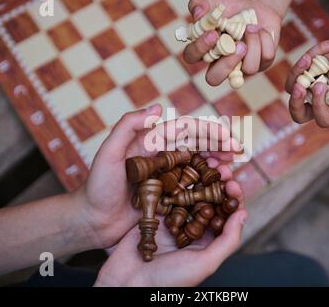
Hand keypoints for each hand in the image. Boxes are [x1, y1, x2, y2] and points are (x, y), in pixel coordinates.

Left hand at [74, 104, 241, 248]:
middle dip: (219, 147)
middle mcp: (163, 157)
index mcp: (152, 142)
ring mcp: (167, 177)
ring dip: (217, 166)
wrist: (91, 220)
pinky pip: (192, 188)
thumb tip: (157, 109)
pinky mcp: (169, 197)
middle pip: (198, 146)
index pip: (186, 130)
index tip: (227, 138)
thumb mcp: (109, 153)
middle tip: (237, 154)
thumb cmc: (97, 186)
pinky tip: (220, 190)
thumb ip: (128, 127)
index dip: (209, 131)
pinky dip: (208, 186)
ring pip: (198, 166)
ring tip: (231, 172)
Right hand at [94, 164, 245, 286]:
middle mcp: (192, 228)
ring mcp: (173, 219)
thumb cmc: (169, 280)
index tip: (232, 182)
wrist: (128, 283)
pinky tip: (180, 167)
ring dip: (198, 177)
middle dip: (216, 182)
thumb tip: (243, 213)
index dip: (232, 197)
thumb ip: (227, 241)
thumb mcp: (205, 263)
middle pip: (209, 199)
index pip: (225, 214)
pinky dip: (174, 180)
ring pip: (190, 193)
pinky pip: (168, 193)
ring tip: (204, 162)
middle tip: (220, 167)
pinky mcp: (156, 213)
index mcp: (207, 241)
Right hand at [183, 0, 281, 85]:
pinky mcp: (260, 64)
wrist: (257, 6)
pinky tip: (261, 31)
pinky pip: (265, 58)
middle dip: (226, 64)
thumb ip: (202, 5)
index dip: (199, 49)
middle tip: (238, 45)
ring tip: (252, 28)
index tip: (213, 34)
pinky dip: (265, 39)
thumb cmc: (232, 8)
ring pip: (248, 69)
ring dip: (253, 43)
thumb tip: (197, 14)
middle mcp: (220, 63)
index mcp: (204, 49)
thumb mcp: (217, 3)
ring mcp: (241, 67)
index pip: (192, 56)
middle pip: (213, 79)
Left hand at [285, 38, 328, 126]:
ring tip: (309, 58)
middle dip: (295, 101)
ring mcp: (310, 88)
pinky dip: (312, 54)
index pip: (323, 118)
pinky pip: (301, 66)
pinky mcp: (307, 73)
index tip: (322, 87)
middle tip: (300, 86)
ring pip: (292, 87)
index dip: (319, 107)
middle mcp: (319, 103)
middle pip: (298, 112)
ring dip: (297, 73)